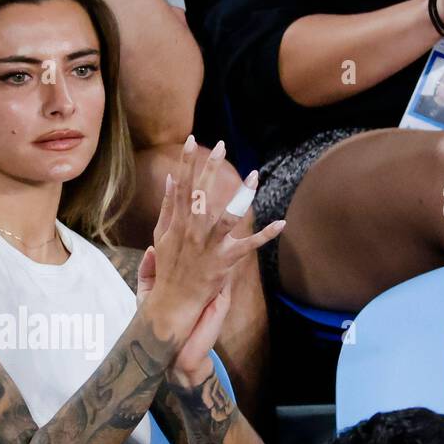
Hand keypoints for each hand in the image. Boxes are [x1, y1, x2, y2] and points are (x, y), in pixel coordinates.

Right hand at [142, 137, 281, 350]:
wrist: (172, 302)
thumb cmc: (169, 268)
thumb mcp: (161, 235)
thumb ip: (167, 207)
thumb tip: (170, 179)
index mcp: (177, 223)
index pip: (181, 187)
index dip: (185, 163)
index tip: (191, 140)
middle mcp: (191, 231)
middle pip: (201, 195)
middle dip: (210, 169)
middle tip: (221, 145)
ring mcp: (208, 247)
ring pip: (225, 218)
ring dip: (241, 197)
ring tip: (254, 177)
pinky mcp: (224, 262)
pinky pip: (248, 246)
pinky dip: (265, 235)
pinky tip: (281, 224)